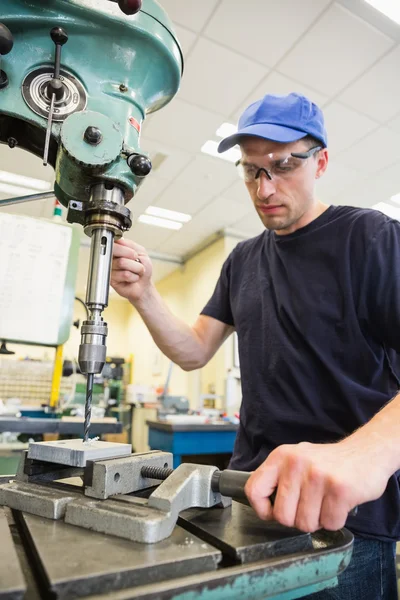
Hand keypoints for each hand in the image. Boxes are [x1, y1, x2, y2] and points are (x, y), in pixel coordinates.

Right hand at [111, 238, 152, 303]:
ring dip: (136, 268)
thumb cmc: (142, 268)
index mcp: (117, 249)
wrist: (144, 286)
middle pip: (115, 250)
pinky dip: (134, 276)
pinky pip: (124, 274)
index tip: (134, 253)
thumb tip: (119, 240)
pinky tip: (133, 278)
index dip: (125, 247)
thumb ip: (131, 245)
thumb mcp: (141, 252)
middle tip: (137, 260)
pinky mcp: (111, 280)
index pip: (114, 241)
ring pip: (122, 262)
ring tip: (137, 271)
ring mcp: (110, 268)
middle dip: (131, 255)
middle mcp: (111, 258)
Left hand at [244, 440, 389, 531]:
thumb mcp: (297, 459)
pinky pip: (329, 523)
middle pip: (282, 516)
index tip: (273, 513)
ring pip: (305, 523)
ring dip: (318, 520)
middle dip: (297, 520)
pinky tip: (339, 504)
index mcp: (281, 457)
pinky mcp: (339, 489)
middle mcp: (296, 464)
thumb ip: (280, 479)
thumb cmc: (329, 462)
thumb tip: (264, 508)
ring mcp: (317, 476)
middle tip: (310, 507)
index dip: (262, 510)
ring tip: (325, 502)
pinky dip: (335, 520)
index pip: (254, 489)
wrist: (366, 452)